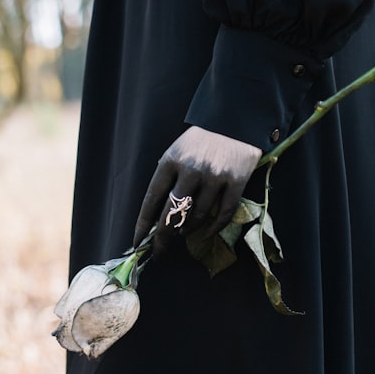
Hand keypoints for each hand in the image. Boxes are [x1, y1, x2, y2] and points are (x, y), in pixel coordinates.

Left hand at [134, 126, 260, 251]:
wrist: (234, 121)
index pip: (152, 198)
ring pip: (198, 216)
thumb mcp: (177, 150)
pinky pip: (223, 213)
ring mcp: (215, 176)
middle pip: (173, 213)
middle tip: (158, 252)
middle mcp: (192, 169)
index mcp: (172, 160)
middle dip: (163, 237)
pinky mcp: (236, 181)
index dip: (143, 223)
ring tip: (182, 234)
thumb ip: (167, 177)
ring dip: (187, 230)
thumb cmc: (201, 139)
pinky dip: (213, 228)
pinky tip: (205, 234)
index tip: (138, 242)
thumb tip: (158, 213)